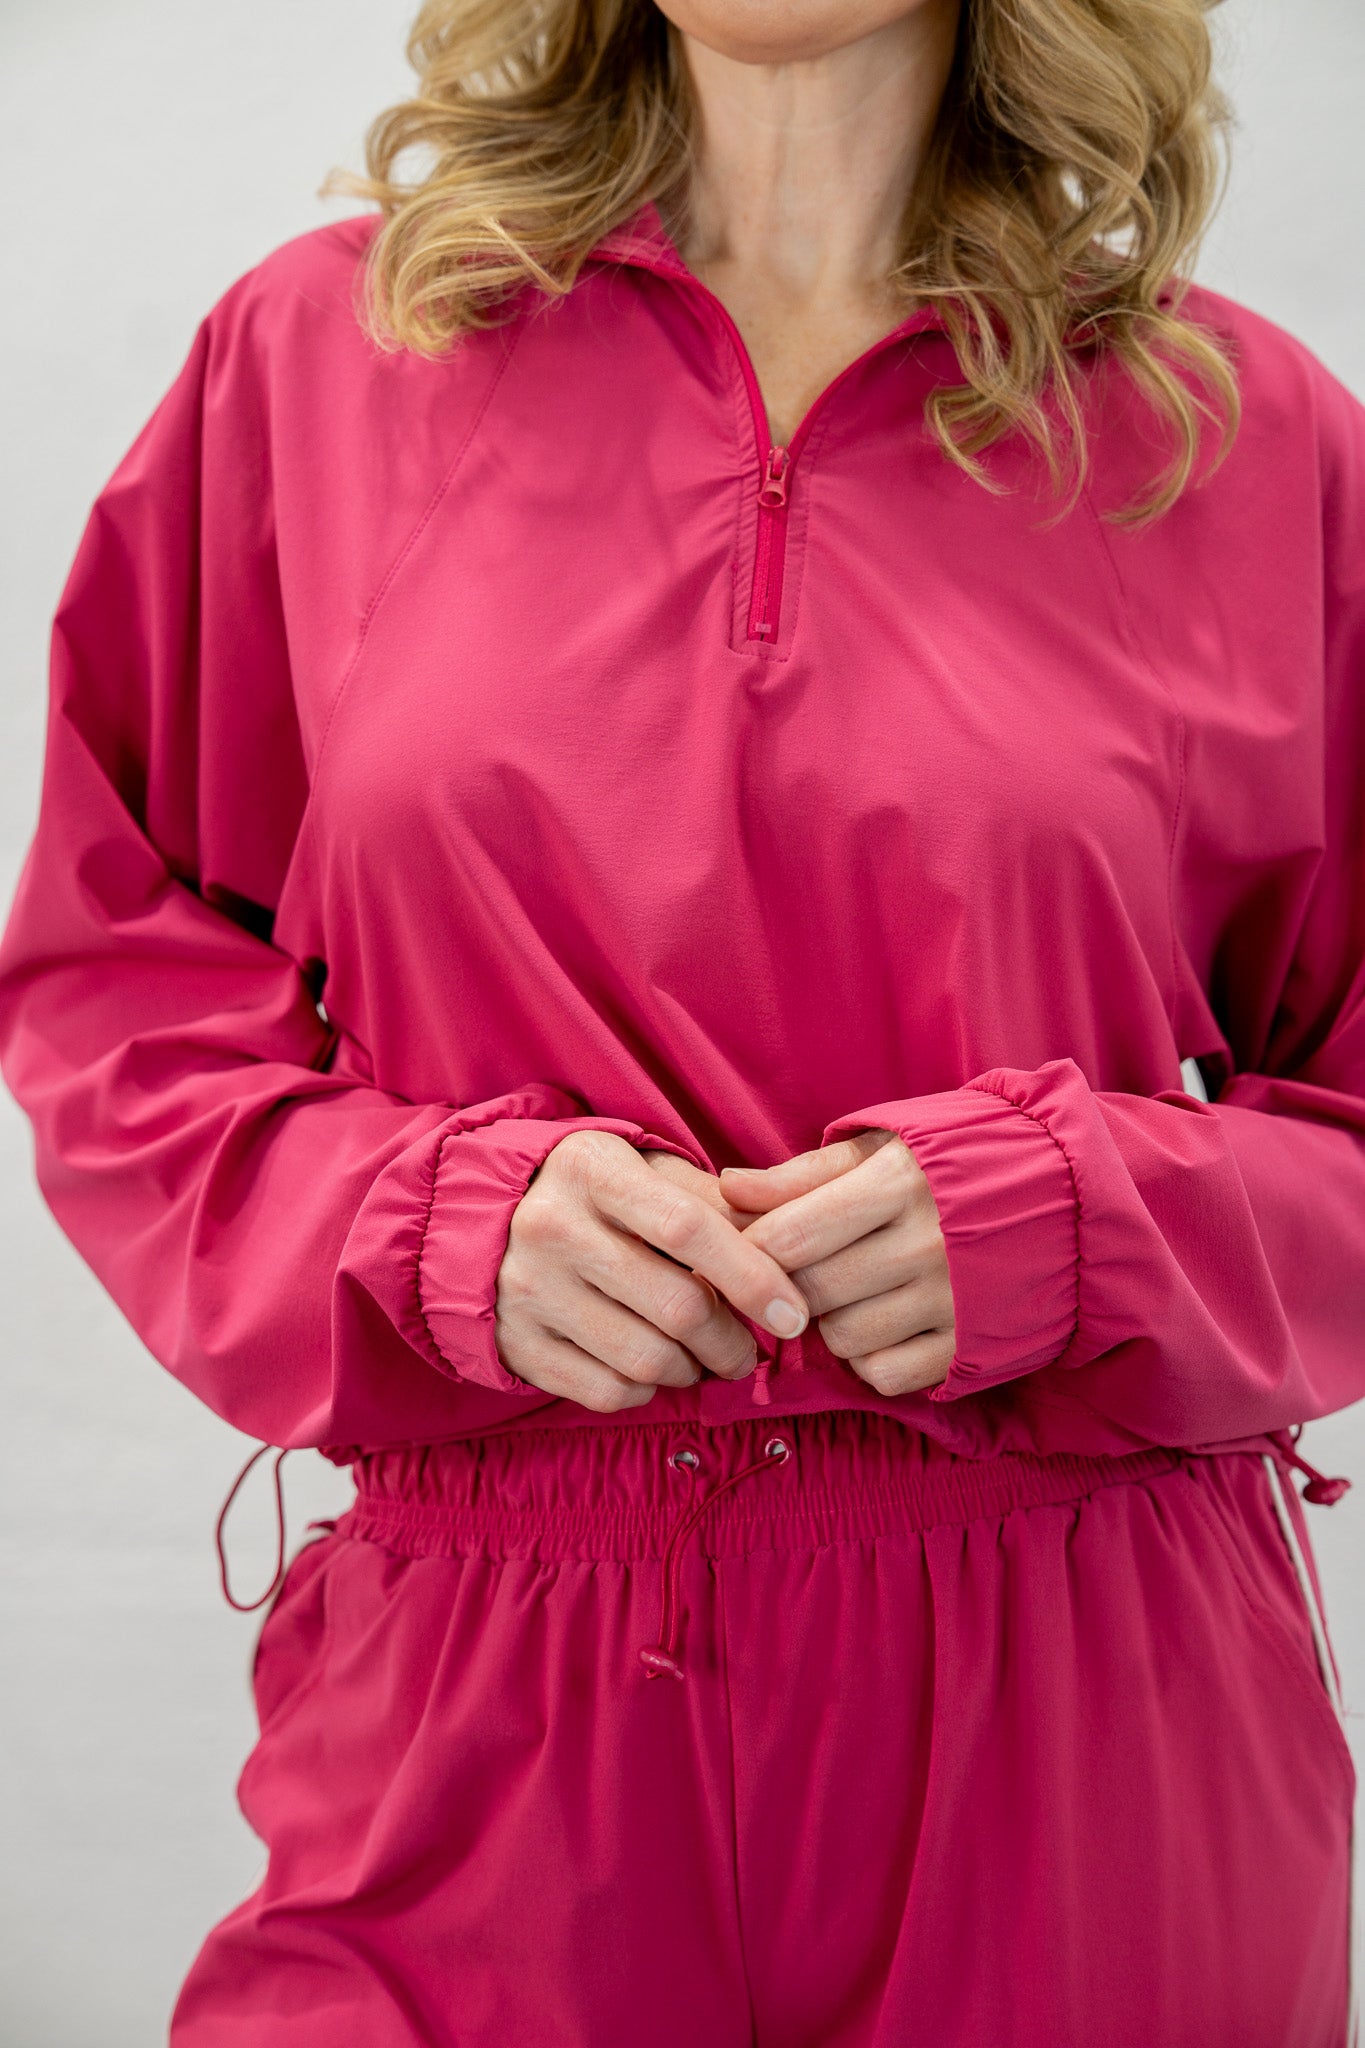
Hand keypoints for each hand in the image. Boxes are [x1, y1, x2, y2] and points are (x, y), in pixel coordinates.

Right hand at [494, 1131, 810, 1411]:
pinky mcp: (516, 1344)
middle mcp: (552, 1228)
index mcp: (593, 1171)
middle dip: (732, 1341)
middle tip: (747, 1348)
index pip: (689, 1227)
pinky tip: (649, 1368)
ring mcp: (527, 1291)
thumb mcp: (644, 1169)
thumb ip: (716, 1201)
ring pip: (647, 1359)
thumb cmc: (592, 1196)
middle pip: (678, 1306)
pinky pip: (606, 1392)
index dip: (753, 1276)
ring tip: (701, 1357)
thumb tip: (788, 1249)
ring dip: (693, 1370)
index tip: (793, 1313)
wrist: (477, 1219)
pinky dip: (645, 1391)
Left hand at [718, 1128, 955, 1396]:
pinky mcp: (971, 1345)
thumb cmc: (961, 1161)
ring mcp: (952, 1301)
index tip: (746, 1249)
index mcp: (899, 1184)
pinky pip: (886, 1375)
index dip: (750, 1248)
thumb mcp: (888, 1146)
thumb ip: (804, 1173)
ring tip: (849, 1292)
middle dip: (787, 1287)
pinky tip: (880, 1326)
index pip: (789, 1235)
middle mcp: (927, 1245)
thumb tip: (729, 1188)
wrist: (1072, 1196)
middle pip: (808, 1293)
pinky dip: (869, 1360)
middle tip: (799, 1272)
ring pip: (841, 1338)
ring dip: (829, 1323)